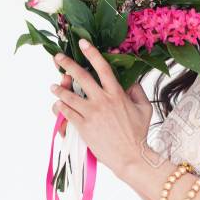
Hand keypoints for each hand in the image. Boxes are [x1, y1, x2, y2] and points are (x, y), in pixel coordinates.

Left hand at [50, 41, 151, 178]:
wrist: (131, 157)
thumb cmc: (139, 134)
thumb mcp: (144, 108)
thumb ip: (137, 91)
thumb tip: (130, 80)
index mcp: (117, 94)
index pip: (102, 68)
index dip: (91, 53)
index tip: (82, 43)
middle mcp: (102, 100)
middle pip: (81, 77)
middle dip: (67, 64)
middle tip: (57, 57)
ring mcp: (91, 114)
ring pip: (69, 95)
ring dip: (59, 89)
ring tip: (54, 86)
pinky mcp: (83, 127)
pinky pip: (67, 113)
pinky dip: (60, 107)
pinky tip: (58, 104)